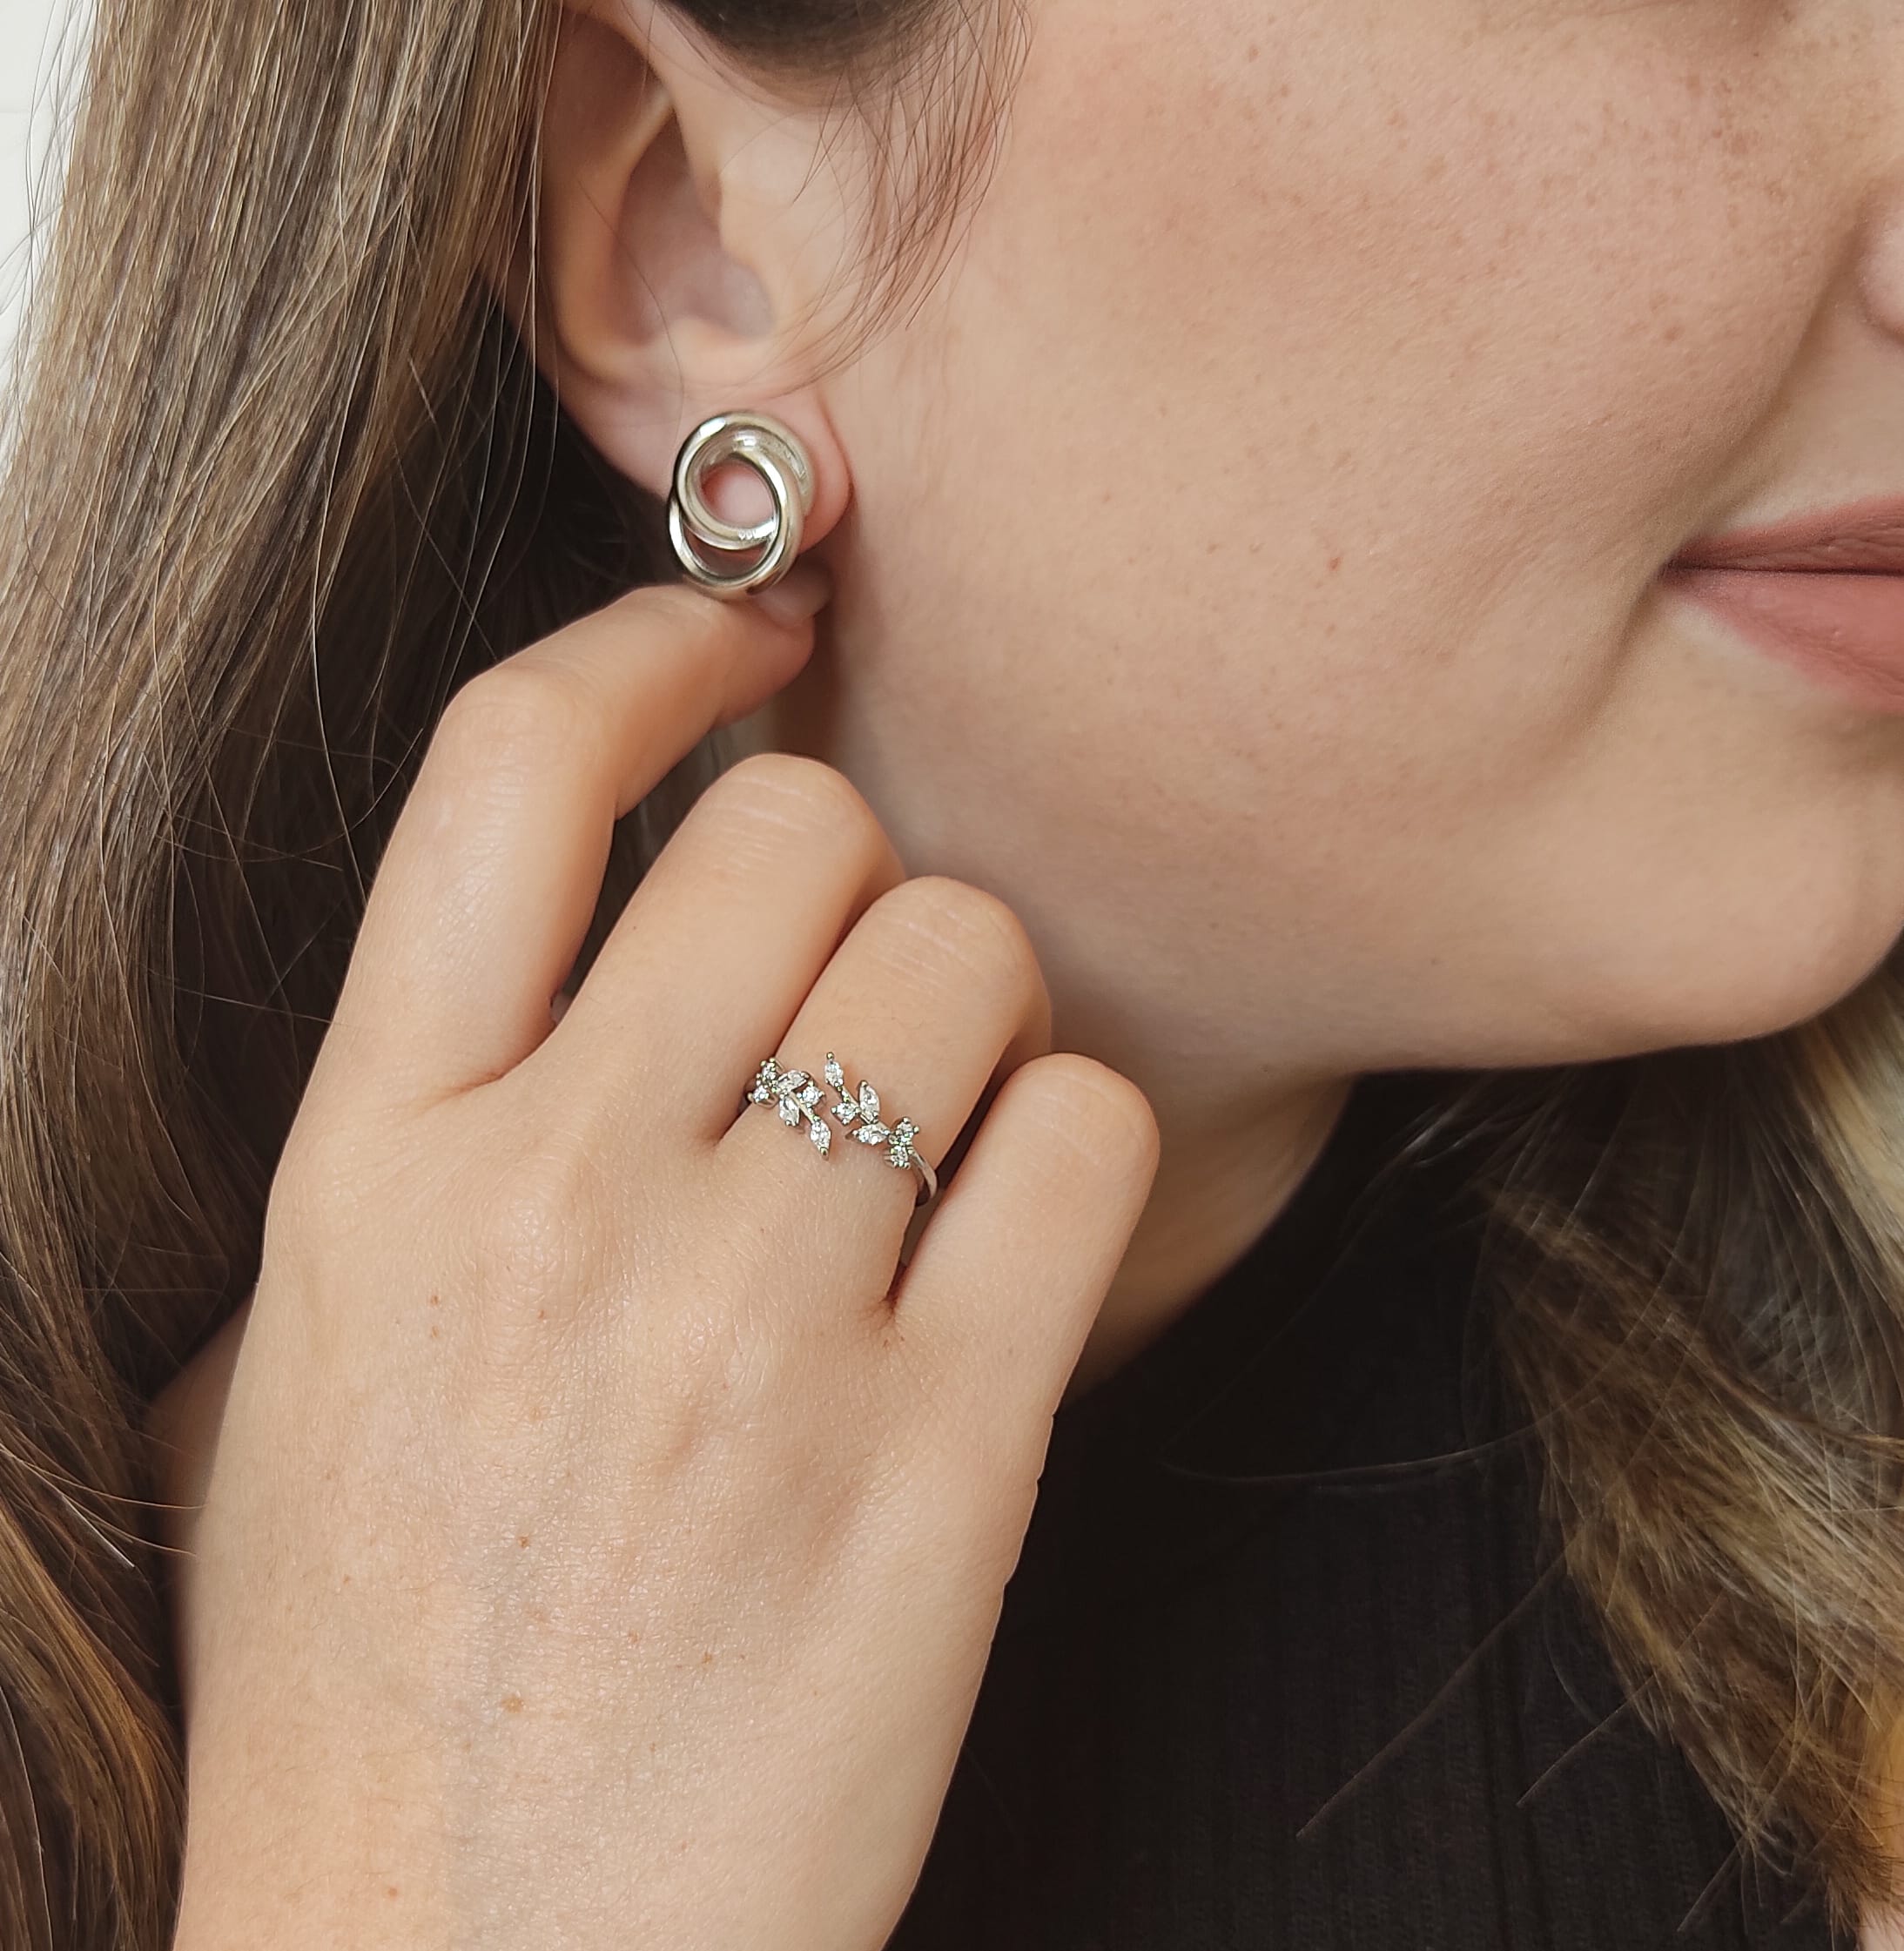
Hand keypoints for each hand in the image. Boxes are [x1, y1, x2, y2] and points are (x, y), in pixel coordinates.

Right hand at [144, 576, 1159, 1950]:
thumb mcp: (306, 1360)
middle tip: (844, 985)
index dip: (649, 643)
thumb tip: (580, 932)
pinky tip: (1007, 1243)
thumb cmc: (382, 1668)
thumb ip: (426, 1126)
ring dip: (974, 1009)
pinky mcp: (944, 1462)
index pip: (509, 768)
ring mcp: (756, 1332)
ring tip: (926, 1134)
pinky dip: (1071, 1152)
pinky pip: (1081, 1140)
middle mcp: (560, 1206)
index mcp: (372, 1163)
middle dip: (852, 871)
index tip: (740, 638)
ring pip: (965, 954)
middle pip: (801, 833)